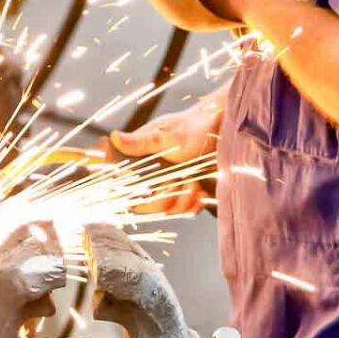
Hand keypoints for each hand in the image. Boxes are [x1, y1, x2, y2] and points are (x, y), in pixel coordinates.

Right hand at [109, 94, 223, 215]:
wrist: (224, 132)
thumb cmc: (195, 126)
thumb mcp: (167, 135)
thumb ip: (141, 142)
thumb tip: (114, 137)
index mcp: (140, 158)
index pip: (123, 183)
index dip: (128, 193)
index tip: (146, 191)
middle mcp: (152, 173)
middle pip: (144, 204)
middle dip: (162, 198)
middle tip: (176, 183)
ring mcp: (169, 184)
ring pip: (166, 209)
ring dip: (182, 200)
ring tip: (192, 182)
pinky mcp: (185, 193)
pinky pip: (184, 210)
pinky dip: (193, 203)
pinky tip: (200, 190)